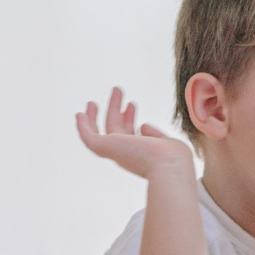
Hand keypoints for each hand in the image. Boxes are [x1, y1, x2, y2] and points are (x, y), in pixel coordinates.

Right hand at [76, 88, 192, 179]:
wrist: (169, 165)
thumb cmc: (174, 158)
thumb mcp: (166, 143)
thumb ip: (154, 135)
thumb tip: (143, 126)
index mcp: (140, 154)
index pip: (130, 135)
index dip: (129, 118)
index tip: (132, 104)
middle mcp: (126, 154)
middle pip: (115, 129)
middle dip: (115, 109)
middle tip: (117, 90)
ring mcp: (115, 152)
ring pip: (100, 133)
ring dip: (96, 115)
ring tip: (96, 98)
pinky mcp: (105, 148)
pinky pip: (89, 138)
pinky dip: (82, 127)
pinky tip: (79, 114)